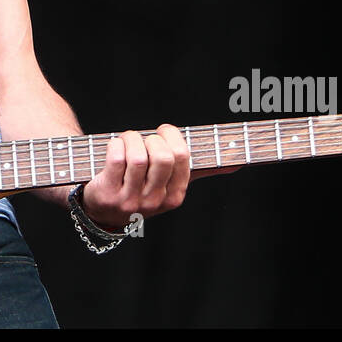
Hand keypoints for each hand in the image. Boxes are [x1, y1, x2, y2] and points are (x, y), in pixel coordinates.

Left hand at [79, 124, 238, 230]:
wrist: (103, 211)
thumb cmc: (142, 187)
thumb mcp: (171, 183)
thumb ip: (201, 170)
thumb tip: (238, 162)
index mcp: (175, 196)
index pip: (182, 157)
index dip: (171, 135)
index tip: (163, 131)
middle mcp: (155, 201)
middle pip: (163, 156)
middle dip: (152, 138)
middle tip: (144, 139)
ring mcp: (131, 201)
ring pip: (138, 157)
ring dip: (131, 138)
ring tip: (127, 141)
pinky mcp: (108, 195)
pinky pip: (116, 158)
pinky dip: (115, 144)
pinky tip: (114, 147)